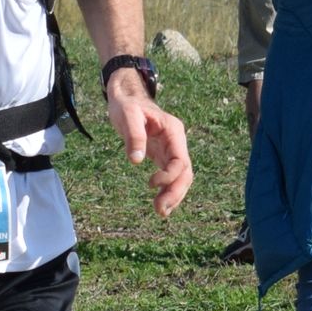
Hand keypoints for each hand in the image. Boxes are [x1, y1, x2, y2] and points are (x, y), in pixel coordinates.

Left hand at [105, 74, 193, 217]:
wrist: (126, 99)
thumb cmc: (127, 105)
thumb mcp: (127, 115)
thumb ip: (133, 136)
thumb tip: (136, 161)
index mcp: (173, 131)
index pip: (180, 160)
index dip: (170, 176)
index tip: (151, 184)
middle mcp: (176, 142)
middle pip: (185, 172)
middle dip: (175, 192)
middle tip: (160, 210)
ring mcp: (172, 150)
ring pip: (181, 177)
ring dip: (174, 196)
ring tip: (161, 212)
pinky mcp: (163, 156)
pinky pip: (172, 177)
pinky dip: (169, 191)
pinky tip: (161, 205)